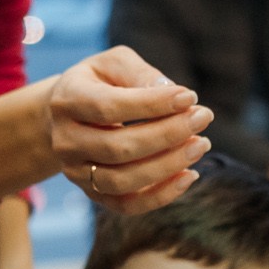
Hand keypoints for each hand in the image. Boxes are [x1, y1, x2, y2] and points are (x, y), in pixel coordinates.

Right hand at [47, 46, 212, 215]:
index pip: (108, 107)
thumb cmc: (99, 83)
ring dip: (167, 166)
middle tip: (203, 117)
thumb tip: (175, 95)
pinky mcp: (92, 193)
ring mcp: (76, 172)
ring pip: (121, 181)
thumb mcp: (114, 64)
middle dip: (167, 135)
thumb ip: (141, 74)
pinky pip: (126, 204)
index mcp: (67, 101)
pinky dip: (160, 195)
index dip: (152, 105)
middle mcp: (65, 141)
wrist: (68, 116)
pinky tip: (189, 176)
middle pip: (117, 148)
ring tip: (200, 145)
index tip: (189, 97)